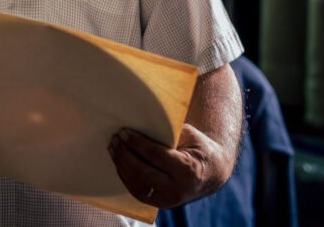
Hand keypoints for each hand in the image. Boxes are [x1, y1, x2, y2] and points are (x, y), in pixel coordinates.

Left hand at [108, 123, 229, 207]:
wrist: (211, 174)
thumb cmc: (198, 148)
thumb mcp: (190, 135)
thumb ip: (168, 130)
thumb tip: (140, 118)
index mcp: (187, 170)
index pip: (156, 156)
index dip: (137, 143)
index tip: (124, 132)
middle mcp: (177, 189)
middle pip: (142, 172)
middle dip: (124, 154)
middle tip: (114, 139)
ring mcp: (168, 200)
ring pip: (137, 184)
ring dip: (121, 165)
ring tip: (112, 148)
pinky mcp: (159, 204)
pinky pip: (137, 191)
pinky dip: (125, 176)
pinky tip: (119, 161)